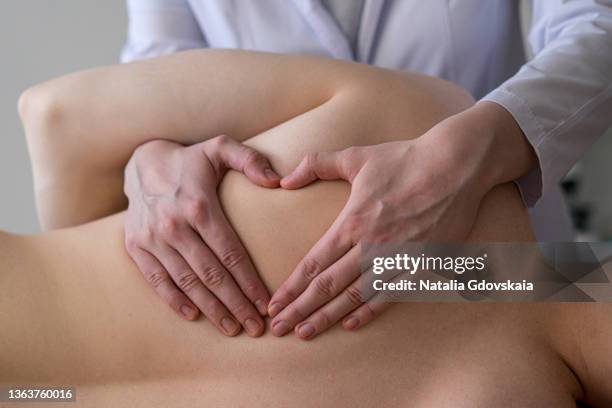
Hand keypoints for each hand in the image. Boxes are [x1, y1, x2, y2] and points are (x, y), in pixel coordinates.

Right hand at [124, 135, 279, 336]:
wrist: (141, 162)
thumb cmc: (190, 160)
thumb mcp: (220, 148)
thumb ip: (250, 159)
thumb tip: (277, 180)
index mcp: (200, 206)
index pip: (231, 254)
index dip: (250, 283)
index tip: (266, 304)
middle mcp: (174, 225)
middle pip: (212, 275)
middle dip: (236, 305)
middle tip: (255, 328)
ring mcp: (153, 238)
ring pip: (187, 282)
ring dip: (211, 309)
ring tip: (232, 328)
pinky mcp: (136, 246)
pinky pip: (157, 280)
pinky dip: (174, 301)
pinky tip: (194, 316)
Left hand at [267, 102, 536, 339]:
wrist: (457, 165)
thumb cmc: (405, 159)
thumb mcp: (355, 156)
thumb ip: (316, 165)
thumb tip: (284, 181)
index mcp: (353, 222)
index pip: (314, 263)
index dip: (292, 287)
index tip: (274, 304)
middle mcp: (372, 245)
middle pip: (328, 285)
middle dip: (300, 309)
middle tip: (278, 328)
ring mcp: (398, 257)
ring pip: (356, 296)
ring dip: (329, 317)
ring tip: (305, 333)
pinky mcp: (422, 263)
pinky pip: (392, 294)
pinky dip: (370, 312)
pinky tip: (351, 324)